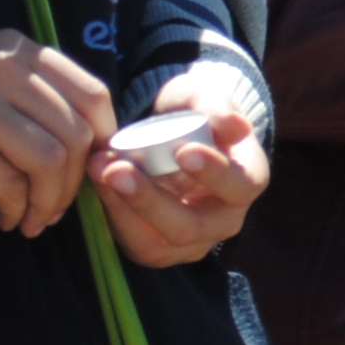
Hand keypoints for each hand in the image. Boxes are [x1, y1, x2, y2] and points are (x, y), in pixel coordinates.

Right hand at [0, 32, 111, 234]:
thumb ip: (28, 95)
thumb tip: (87, 147)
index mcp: (15, 50)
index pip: (91, 94)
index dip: (104, 139)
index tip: (92, 170)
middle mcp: (0, 68)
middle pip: (75, 134)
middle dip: (74, 183)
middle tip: (56, 208)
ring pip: (48, 161)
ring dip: (48, 202)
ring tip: (31, 219)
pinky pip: (7, 184)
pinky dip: (15, 209)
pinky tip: (3, 216)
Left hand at [95, 64, 268, 267]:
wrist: (172, 137)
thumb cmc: (194, 114)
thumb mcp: (202, 96)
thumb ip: (214, 105)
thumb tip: (233, 127)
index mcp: (247, 181)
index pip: (239, 186)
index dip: (214, 173)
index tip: (183, 151)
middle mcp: (224, 220)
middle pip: (191, 227)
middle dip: (149, 201)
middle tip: (117, 170)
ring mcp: (190, 242)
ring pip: (157, 246)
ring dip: (123, 211)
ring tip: (100, 171)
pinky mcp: (157, 248)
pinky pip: (133, 244)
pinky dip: (111, 215)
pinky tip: (97, 182)